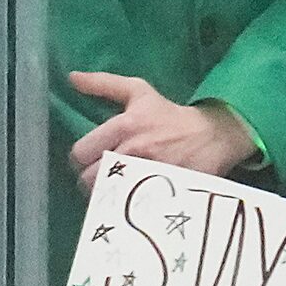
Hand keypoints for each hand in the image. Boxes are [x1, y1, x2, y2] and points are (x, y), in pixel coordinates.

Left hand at [66, 71, 256, 191]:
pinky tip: (129, 201)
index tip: (88, 158)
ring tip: (112, 189)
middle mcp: (135, 151)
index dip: (80, 158)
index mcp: (125, 126)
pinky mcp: (163, 193)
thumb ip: (103, 84)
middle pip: (89, 179)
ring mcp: (149, 175)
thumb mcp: (139, 91)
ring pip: (107, 196)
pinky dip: (125, 208)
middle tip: (98, 176)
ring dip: (104, 195)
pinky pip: (130, 208)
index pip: (81, 152)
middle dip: (89, 179)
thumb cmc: (169, 115)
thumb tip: (72, 78)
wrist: (213, 136)